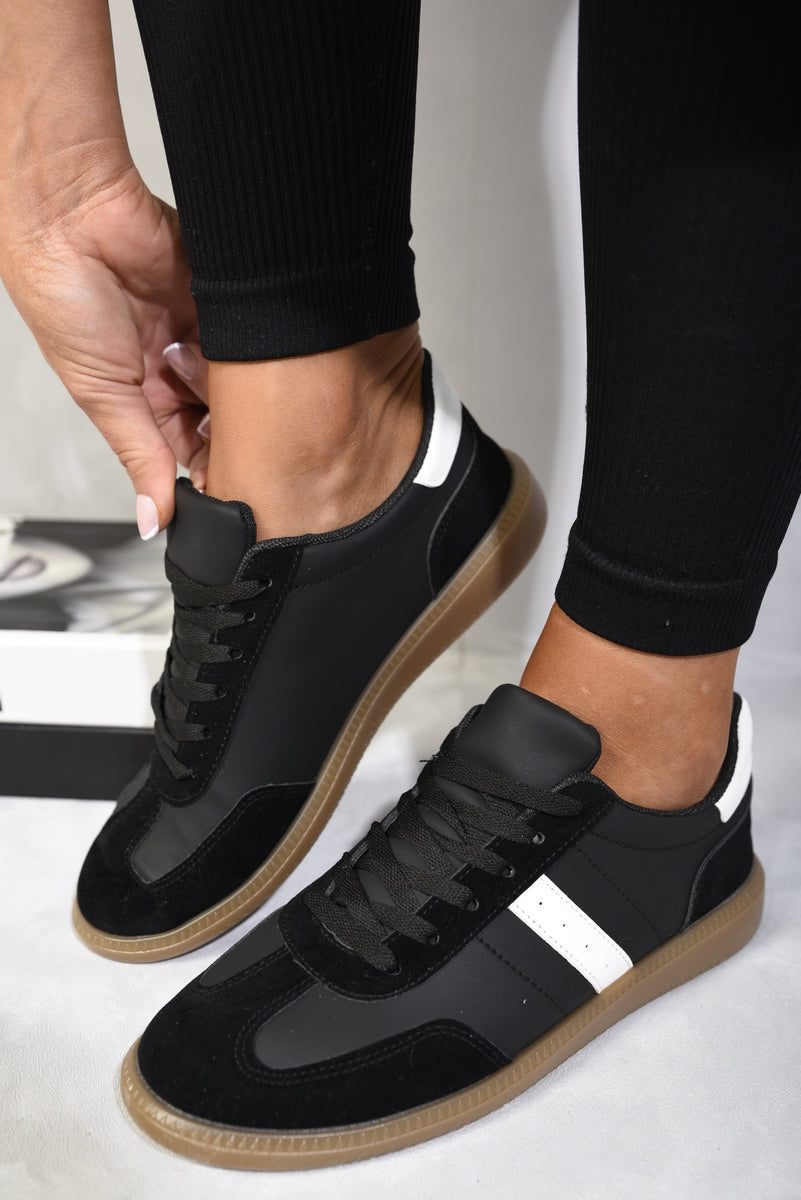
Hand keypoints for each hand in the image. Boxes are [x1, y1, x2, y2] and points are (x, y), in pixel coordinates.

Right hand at [0, 167, 208, 534]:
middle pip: (224, 416)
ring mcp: (202, 333)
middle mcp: (173, 368)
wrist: (74, 217)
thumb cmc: (63, 297)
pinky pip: (251, 335)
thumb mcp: (103, 394)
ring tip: (189, 354)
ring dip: (229, 379)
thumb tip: (151, 521)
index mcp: (141, 397)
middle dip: (224, 421)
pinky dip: (244, 343)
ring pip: (243, 379)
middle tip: (214, 411)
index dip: (210, 463)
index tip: (228, 479)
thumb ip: (139, 458)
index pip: (191, 448)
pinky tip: (227, 340)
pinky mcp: (223, 300)